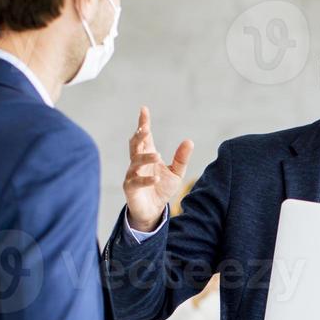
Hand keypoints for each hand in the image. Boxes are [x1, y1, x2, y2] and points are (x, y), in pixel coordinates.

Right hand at [123, 106, 192, 231]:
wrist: (154, 210)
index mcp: (148, 155)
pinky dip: (146, 180)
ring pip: (135, 161)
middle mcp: (138, 162)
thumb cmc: (162, 188)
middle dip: (139, 136)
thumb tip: (189, 141)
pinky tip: (156, 178)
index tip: (144, 109)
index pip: (145, 136)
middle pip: (135, 145)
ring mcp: (132, 174)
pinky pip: (136, 182)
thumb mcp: (176, 173)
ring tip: (158, 155)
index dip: (143, 122)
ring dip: (146, 157)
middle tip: (144, 129)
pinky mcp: (130, 188)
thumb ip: (181, 158)